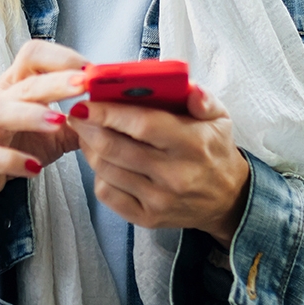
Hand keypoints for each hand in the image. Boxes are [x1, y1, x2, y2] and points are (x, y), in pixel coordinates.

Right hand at [0, 40, 89, 200]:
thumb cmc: (21, 144)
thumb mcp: (57, 130)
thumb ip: (84, 118)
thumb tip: (121, 107)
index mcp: (18, 85)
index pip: (34, 55)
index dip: (62, 57)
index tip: (93, 70)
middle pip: (25, 82)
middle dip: (55, 82)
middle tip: (84, 84)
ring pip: (1, 110)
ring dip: (31, 114)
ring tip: (58, 121)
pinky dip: (10, 160)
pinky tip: (33, 168)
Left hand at [68, 85, 251, 246]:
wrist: (227, 199)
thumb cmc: (215, 150)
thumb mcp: (219, 118)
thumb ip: (202, 98)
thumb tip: (189, 86)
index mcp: (192, 144)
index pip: (142, 125)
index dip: (109, 112)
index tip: (87, 100)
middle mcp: (175, 175)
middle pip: (116, 148)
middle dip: (88, 128)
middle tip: (76, 113)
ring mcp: (159, 200)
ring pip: (106, 170)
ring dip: (88, 148)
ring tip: (85, 132)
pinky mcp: (147, 218)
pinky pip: (108, 195)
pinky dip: (97, 174)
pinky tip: (100, 159)